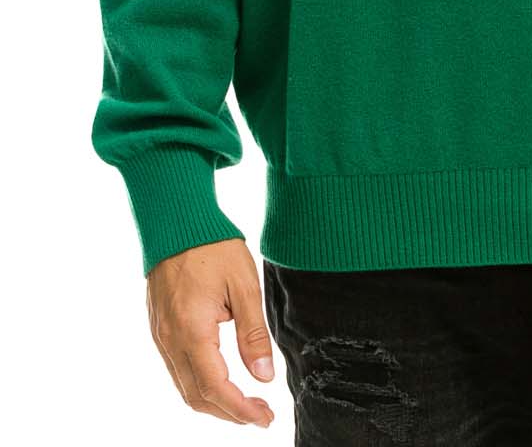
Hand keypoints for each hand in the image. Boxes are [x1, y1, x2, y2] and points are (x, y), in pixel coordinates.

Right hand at [145, 237, 275, 427]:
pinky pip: (177, 369)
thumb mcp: (244, 285)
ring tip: (245, 402)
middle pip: (197, 397)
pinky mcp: (159, 329)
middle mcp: (171, 340)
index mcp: (193, 331)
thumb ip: (253, 333)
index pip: (216, 388)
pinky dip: (200, 384)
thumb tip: (264, 376)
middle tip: (261, 414)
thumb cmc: (212, 246)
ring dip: (214, 402)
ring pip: (184, 387)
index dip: (241, 410)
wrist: (175, 221)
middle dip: (229, 413)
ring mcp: (161, 336)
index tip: (265, 417)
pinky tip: (222, 379)